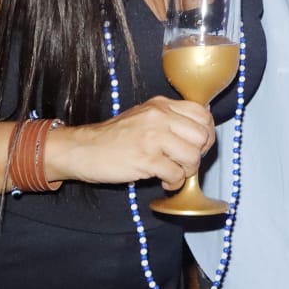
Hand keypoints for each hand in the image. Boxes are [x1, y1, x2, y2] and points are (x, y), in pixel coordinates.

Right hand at [46, 96, 216, 190]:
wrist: (82, 149)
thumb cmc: (113, 137)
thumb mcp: (143, 116)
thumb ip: (169, 119)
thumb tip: (199, 133)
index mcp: (161, 105)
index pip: (202, 114)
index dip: (206, 134)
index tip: (198, 145)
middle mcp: (159, 117)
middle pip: (202, 136)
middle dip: (198, 154)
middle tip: (186, 163)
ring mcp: (152, 137)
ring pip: (192, 156)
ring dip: (187, 171)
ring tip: (174, 173)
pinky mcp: (145, 159)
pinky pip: (176, 174)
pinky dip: (174, 183)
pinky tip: (164, 182)